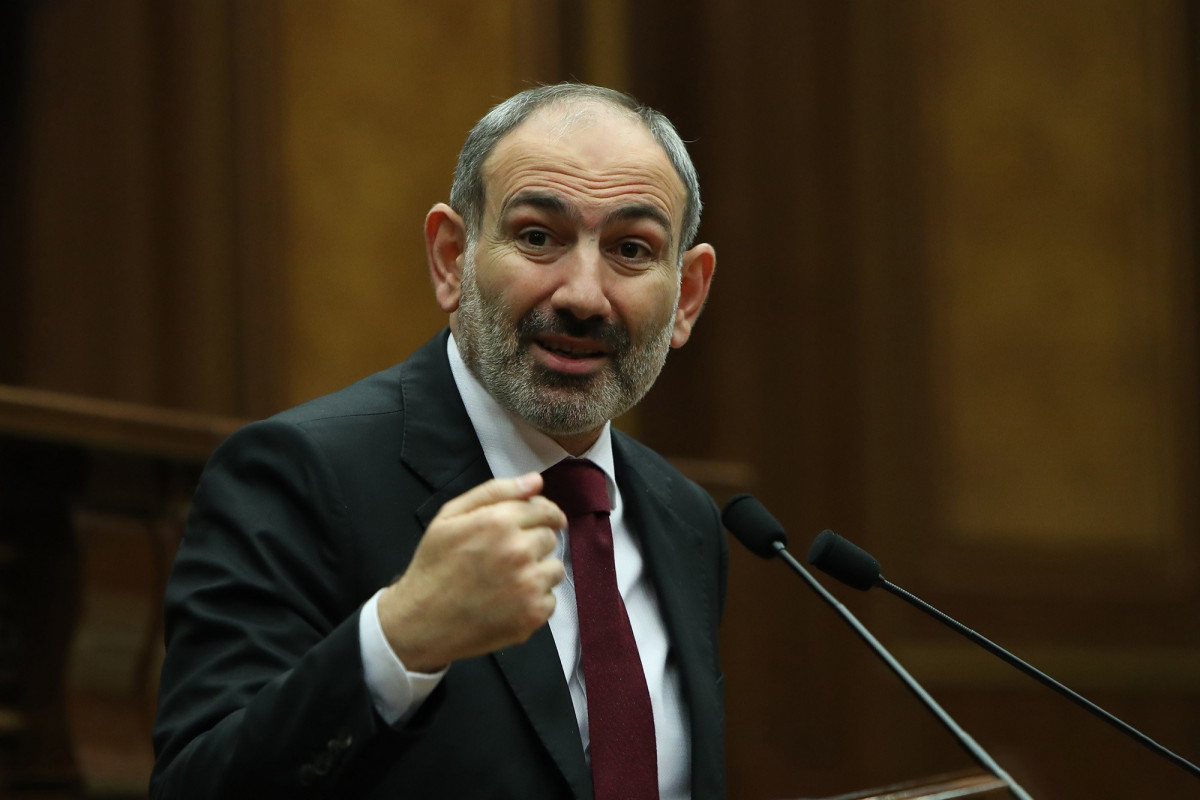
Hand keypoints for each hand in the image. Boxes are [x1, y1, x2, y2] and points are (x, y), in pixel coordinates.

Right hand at [377, 473, 566, 672]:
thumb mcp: (450, 517)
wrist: (421, 622)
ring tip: (508, 580)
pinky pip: (551, 599)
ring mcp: (528, 584)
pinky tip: (509, 602)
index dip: (545, 515)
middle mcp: (519, 550)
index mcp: (499, 521)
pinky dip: (535, 601)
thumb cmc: (434, 565)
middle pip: (550, 538)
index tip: (542, 522)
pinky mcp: (533, 614)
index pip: (545, 510)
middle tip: (508, 557)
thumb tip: (536, 481)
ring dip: (538, 572)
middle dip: (534, 543)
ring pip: (554, 569)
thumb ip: (495, 492)